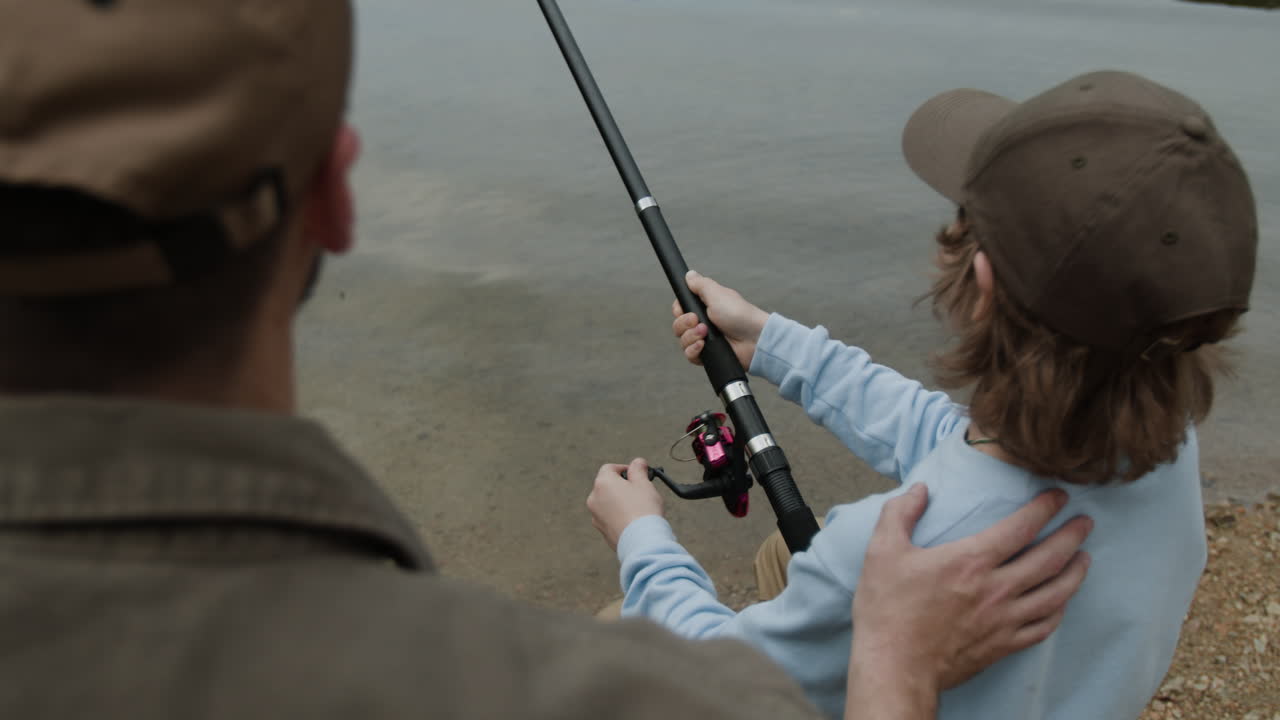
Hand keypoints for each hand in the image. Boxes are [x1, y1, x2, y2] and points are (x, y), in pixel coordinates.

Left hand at [587, 459, 665, 550]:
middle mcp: (594, 498)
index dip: (624, 469)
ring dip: (620, 502)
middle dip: (622, 486)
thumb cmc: (643, 510)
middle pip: (607, 486)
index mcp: (602, 483)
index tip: (637, 474)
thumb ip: (638, 469)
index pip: (609, 468)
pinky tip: (634, 521)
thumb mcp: (644, 483)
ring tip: (638, 508)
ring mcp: (596, 516)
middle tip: (640, 491)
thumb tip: (637, 462)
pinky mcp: (601, 531)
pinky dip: (619, 516)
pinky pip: (610, 518)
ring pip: (608, 503)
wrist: (641, 542)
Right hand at [671, 270, 768, 368]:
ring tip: (705, 334)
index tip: (687, 310)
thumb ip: (700, 284)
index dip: (680, 310)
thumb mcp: (717, 294)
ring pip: (682, 341)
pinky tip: (702, 346)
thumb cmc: (740, 315)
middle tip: (699, 321)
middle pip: (678, 325)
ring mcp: (705, 340)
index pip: (680, 309)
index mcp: (705, 307)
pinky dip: (693, 351)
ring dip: (690, 337)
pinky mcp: (707, 355)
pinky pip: (689, 355)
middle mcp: (703, 323)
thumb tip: (689, 274)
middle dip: (684, 324)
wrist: (754, 339)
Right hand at [846, 485, 1091, 718]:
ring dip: (1075, 573)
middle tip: (1085, 522)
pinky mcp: (1003, 645)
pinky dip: (1059, 611)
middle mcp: (996, 589)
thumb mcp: (882, 551)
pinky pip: (1043, 627)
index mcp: (970, 561)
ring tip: (1084, 558)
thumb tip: (920, 489)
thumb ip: (900, 513)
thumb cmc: (887, 610)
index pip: (1021, 527)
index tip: (1059, 496)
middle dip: (1072, 536)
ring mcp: (1004, 620)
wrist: (895, 666)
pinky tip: (1062, 602)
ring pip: (1056, 594)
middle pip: (1049, 558)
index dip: (1045, 508)